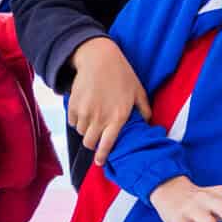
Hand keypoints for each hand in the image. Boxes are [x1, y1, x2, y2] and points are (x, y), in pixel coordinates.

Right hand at [69, 37, 152, 164]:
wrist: (99, 59)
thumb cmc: (123, 75)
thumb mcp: (138, 91)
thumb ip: (144, 110)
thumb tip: (148, 124)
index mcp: (118, 117)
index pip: (108, 144)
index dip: (103, 156)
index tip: (100, 163)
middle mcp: (100, 117)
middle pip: (89, 143)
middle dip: (93, 143)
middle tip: (98, 137)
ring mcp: (85, 112)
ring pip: (81, 133)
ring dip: (87, 130)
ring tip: (95, 118)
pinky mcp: (73, 106)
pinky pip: (73, 122)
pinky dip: (78, 121)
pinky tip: (86, 110)